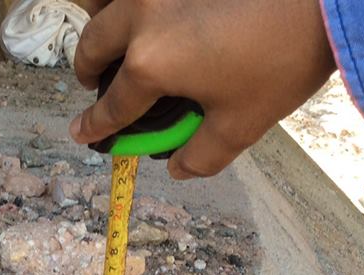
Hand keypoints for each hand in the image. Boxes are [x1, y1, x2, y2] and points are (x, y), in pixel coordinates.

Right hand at [69, 0, 335, 177]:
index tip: (80, 133)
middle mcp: (142, 17)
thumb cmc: (284, 60)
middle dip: (88, 71)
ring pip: (106, 4)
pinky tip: (150, 15)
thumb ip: (203, 154)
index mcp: (151, 63)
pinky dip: (130, 4)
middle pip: (93, 46)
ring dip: (102, 28)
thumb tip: (179, 169)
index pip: (112, 104)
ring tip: (117, 42)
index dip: (95, 125)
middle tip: (97, 84)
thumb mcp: (244, 122)